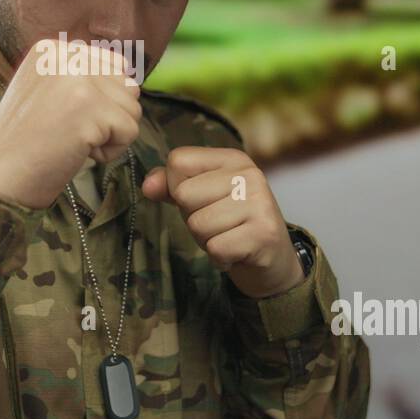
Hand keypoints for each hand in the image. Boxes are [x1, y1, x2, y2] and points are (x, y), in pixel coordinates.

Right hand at [0, 38, 140, 208]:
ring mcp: (77, 78)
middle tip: (69, 133)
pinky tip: (76, 152)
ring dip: (110, 135)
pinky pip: (130, 131)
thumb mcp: (46, 92)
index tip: (65, 118)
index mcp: (52, 48)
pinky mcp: (89, 107)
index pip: (115, 64)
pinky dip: (110, 152)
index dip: (102, 101)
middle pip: (128, 85)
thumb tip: (132, 78)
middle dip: (109, 118)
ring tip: (71, 142)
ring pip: (132, 107)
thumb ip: (82, 77)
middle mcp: (65, 54)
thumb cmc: (23, 144)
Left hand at [141, 146, 303, 298]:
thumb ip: (170, 185)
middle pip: (184, 195)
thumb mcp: (199, 197)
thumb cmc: (229, 223)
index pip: (178, 161)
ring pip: (198, 224)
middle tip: (218, 224)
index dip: (177, 187)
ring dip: (206, 240)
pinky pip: (215, 248)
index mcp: (232, 158)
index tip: (202, 200)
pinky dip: (220, 257)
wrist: (271, 260)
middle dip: (192, 218)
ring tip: (228, 237)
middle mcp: (250, 174)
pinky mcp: (264, 233)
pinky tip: (236, 252)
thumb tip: (148, 186)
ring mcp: (260, 202)